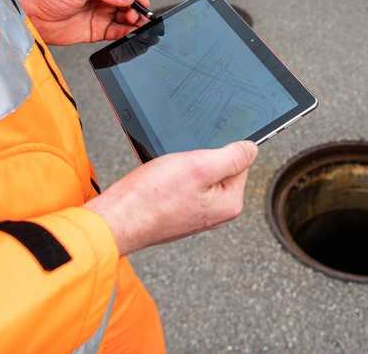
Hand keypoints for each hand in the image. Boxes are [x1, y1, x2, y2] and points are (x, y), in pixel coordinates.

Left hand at [17, 0, 150, 44]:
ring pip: (127, 19)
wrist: (30, 16)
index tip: (141, 1)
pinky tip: (128, 34)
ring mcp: (101, 15)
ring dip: (135, 23)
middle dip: (138, 9)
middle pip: (131, 3)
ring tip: (134, 25)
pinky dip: (126, 34)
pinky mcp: (97, 31)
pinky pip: (117, 33)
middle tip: (135, 15)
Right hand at [84, 141, 257, 255]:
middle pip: (218, 167)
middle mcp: (216, 212)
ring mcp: (196, 213)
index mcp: (229, 203)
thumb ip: (232, 157)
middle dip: (199, 159)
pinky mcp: (177, 211)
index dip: (219, 150)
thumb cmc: (152, 198)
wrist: (116, 220)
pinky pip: (181, 184)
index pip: (240, 162)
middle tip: (179, 165)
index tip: (201, 151)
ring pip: (197, 174)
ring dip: (183, 167)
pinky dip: (170, 177)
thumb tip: (252, 148)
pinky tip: (157, 183)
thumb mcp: (199, 167)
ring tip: (165, 175)